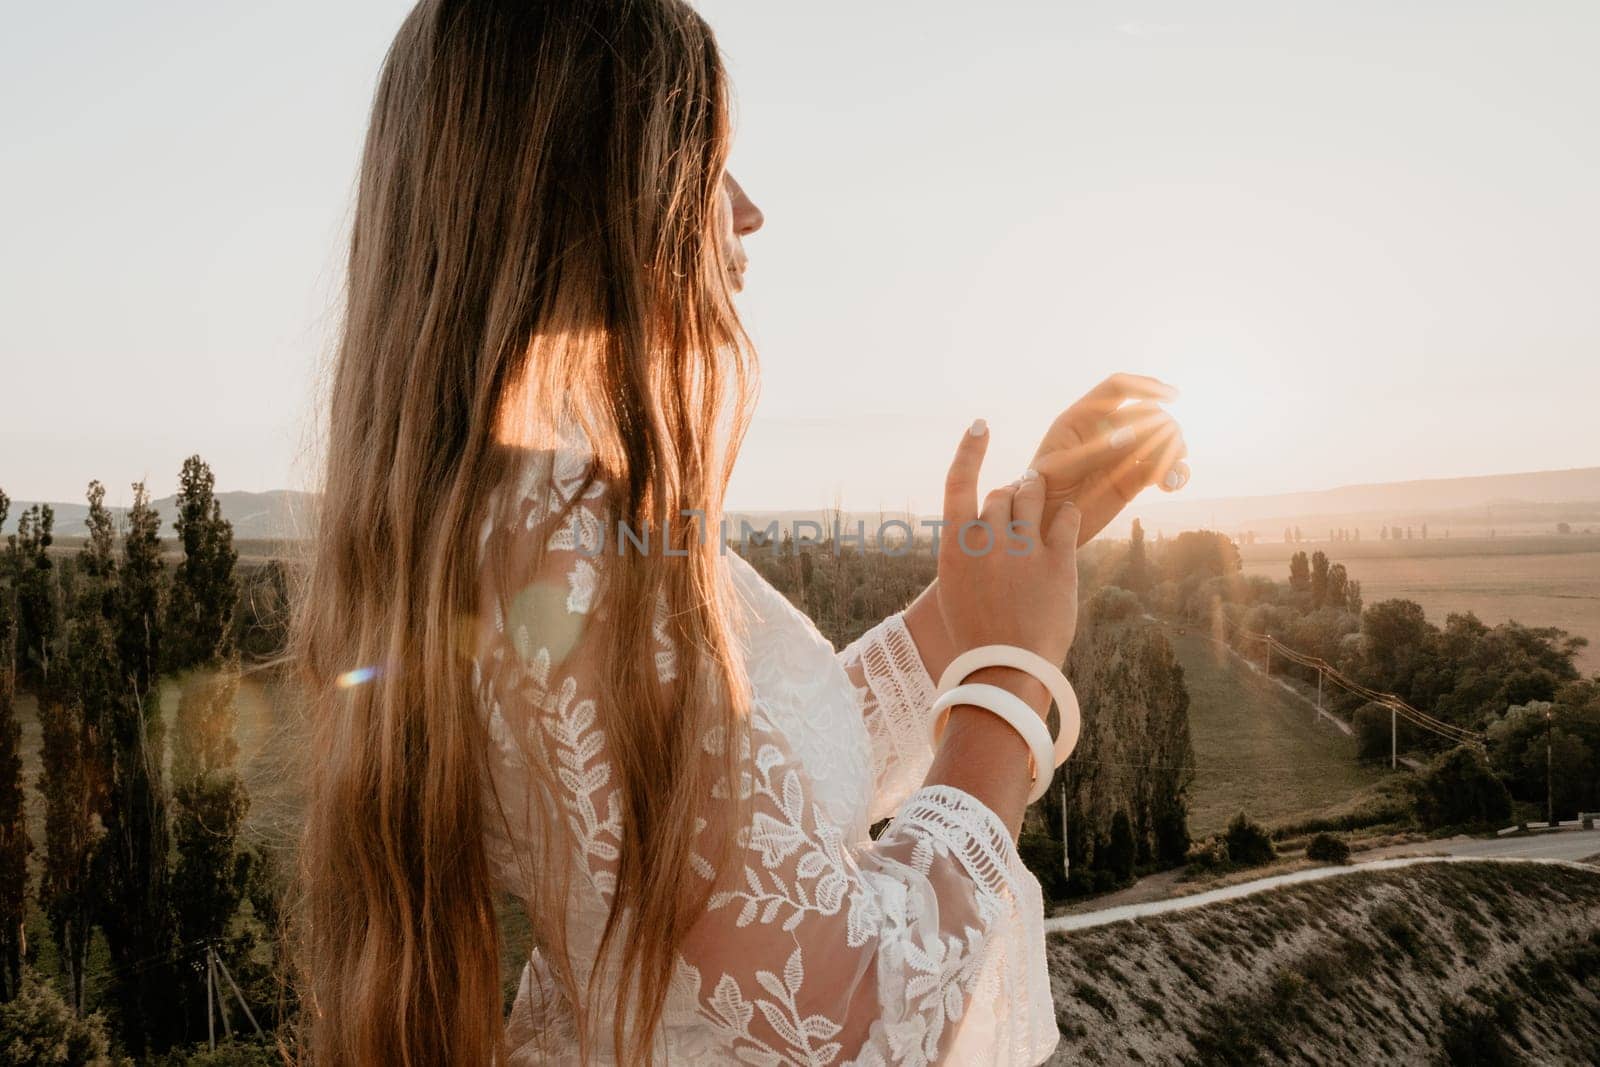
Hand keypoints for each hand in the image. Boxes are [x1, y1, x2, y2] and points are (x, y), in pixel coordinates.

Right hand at [936, 421, 1080, 669]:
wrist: (1005, 670)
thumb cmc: (977, 636)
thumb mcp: (957, 591)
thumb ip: (967, 554)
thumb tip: (983, 528)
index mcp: (954, 547)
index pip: (958, 483)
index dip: (969, 450)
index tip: (981, 426)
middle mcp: (986, 540)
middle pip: (1002, 493)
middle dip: (1011, 494)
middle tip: (1019, 501)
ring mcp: (1022, 548)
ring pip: (1033, 496)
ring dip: (1038, 492)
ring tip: (1042, 499)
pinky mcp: (1057, 560)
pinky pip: (1066, 517)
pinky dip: (1066, 514)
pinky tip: (1067, 518)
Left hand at [1027, 372, 1189, 544]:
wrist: (1037, 530)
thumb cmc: (1039, 496)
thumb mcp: (1061, 471)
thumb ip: (1095, 452)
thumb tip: (1134, 434)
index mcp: (1080, 419)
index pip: (1118, 388)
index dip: (1146, 386)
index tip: (1172, 396)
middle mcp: (1103, 432)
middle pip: (1146, 414)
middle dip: (1164, 427)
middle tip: (1171, 449)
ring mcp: (1120, 455)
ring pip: (1159, 441)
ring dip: (1175, 450)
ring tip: (1171, 474)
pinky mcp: (1132, 480)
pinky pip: (1160, 468)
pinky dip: (1174, 472)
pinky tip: (1172, 483)